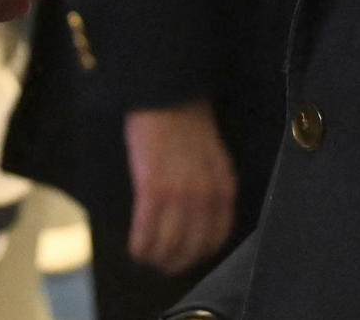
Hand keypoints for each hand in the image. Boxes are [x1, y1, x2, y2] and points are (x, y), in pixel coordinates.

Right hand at [125, 100, 238, 275]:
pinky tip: (135, 248)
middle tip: (162, 263)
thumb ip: (212, 186)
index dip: (199, 254)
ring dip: (155, 258)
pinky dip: (140, 246)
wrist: (169, 95)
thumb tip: (197, 216)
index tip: (185, 256)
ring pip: (168, 246)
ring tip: (145, 257)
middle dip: (176, 262)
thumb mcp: (214, 156)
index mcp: (224, 188)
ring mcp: (179, 196)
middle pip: (192, 249)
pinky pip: (146, 233)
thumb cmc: (188, 120)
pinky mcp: (153, 191)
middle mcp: (205, 198)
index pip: (217, 238)